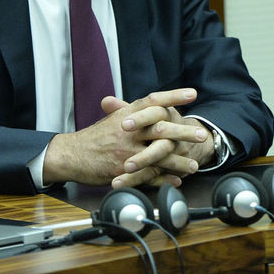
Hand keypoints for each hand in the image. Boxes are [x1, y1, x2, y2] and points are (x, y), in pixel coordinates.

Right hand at [41, 89, 209, 187]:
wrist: (71, 156)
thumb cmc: (94, 137)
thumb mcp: (113, 118)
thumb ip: (133, 111)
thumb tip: (154, 103)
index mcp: (127, 114)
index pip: (153, 101)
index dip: (173, 96)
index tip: (192, 93)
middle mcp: (128, 130)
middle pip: (160, 128)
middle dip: (183, 132)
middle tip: (202, 134)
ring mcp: (126, 151)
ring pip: (157, 155)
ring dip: (178, 160)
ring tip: (194, 165)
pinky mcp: (123, 170)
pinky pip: (147, 175)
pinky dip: (163, 178)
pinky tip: (176, 180)